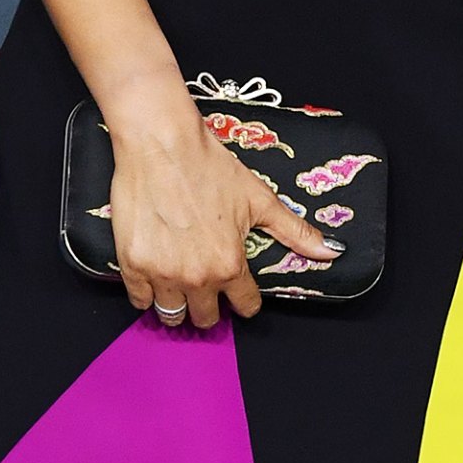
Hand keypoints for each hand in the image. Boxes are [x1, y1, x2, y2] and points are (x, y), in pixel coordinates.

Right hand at [107, 90, 335, 326]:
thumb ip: (294, 231)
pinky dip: (147, 293)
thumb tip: (331, 250)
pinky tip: (156, 275)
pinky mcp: (132, 264)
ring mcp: (161, 273)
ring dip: (179, 305)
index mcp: (229, 265)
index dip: (245, 299)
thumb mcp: (259, 199)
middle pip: (206, 318)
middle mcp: (196, 277)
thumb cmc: (209, 167)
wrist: (161, 144)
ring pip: (172, 315)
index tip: (239, 290)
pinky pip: (139, 300)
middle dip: (211, 306)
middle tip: (208, 285)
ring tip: (181, 285)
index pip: (244, 306)